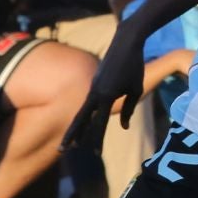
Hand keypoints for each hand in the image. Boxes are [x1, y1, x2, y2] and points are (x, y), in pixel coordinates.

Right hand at [64, 25, 148, 151]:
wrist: (125, 43)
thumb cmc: (134, 66)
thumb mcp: (135, 89)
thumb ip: (128, 109)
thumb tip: (122, 127)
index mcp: (106, 96)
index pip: (101, 122)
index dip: (98, 139)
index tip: (96, 154)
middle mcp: (95, 93)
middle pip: (80, 118)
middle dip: (72, 135)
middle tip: (62, 150)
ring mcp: (92, 88)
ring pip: (82, 112)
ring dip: (76, 127)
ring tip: (72, 142)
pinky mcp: (93, 84)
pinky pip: (87, 103)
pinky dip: (84, 115)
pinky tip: (84, 124)